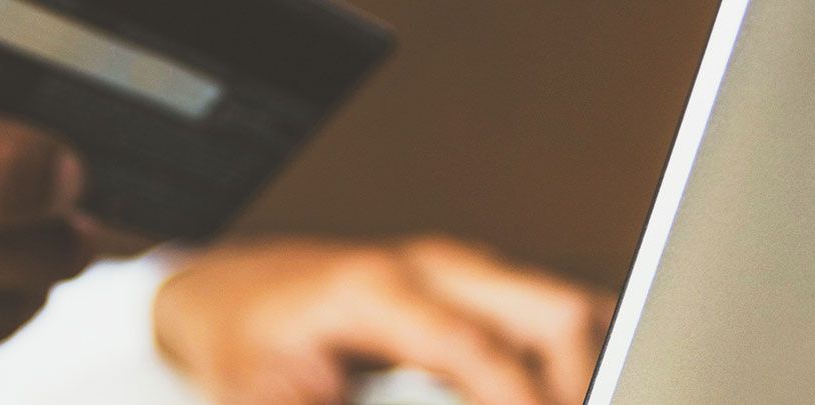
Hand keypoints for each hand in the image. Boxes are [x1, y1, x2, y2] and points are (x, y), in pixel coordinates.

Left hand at [152, 236, 614, 404]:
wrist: (234, 294)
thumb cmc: (247, 342)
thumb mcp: (264, 396)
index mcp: (374, 290)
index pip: (474, 346)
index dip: (518, 399)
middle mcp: (429, 266)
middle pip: (553, 312)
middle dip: (580, 382)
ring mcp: (459, 268)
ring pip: (567, 307)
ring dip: (580, 372)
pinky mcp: (474, 283)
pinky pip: (549, 315)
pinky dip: (565, 361)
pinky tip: (551, 393)